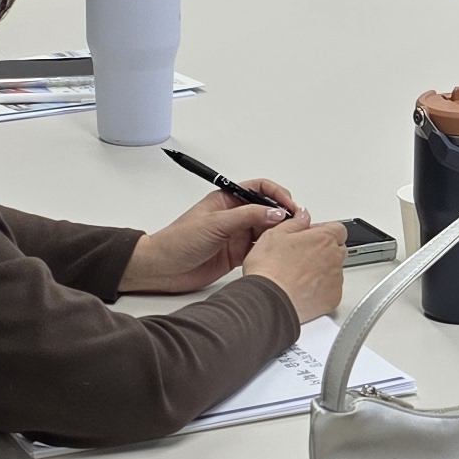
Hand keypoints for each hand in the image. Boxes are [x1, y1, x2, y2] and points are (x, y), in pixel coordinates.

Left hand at [122, 185, 290, 295]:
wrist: (162, 269)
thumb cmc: (177, 241)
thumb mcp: (215, 224)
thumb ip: (247, 217)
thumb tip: (276, 213)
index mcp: (227, 201)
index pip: (259, 189)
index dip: (277, 194)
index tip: (289, 205)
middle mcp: (234, 216)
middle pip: (267, 210)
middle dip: (283, 215)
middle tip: (296, 224)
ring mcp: (236, 236)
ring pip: (266, 230)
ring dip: (279, 233)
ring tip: (289, 240)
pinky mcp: (237, 255)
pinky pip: (260, 249)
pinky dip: (271, 250)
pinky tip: (277, 253)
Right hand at [240, 211, 348, 323]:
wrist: (269, 300)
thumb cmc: (269, 269)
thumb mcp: (275, 234)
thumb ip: (295, 222)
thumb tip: (303, 216)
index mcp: (323, 238)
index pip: (338, 229)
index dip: (323, 231)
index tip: (311, 236)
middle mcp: (334, 258)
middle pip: (338, 249)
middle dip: (324, 250)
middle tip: (302, 256)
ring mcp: (335, 279)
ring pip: (335, 271)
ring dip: (323, 271)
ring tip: (299, 276)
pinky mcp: (333, 299)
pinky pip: (332, 290)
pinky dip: (321, 290)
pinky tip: (303, 290)